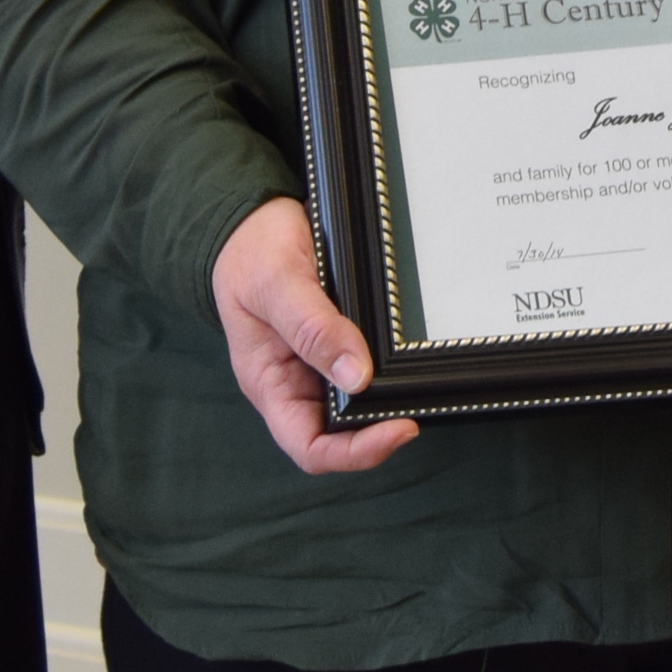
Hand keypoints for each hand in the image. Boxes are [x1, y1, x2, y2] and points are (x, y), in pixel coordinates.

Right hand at [211, 197, 419, 476]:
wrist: (253, 219)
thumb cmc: (250, 253)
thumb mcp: (276, 283)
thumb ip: (312, 328)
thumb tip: (357, 376)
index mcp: (270, 385)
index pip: (311, 447)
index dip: (355, 452)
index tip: (400, 428)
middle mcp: (297, 384)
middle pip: (343, 433)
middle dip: (382, 426)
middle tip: (421, 400)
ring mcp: (320, 364)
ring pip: (361, 401)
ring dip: (390, 397)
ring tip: (422, 379)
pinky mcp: (342, 340)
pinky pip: (369, 365)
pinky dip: (391, 366)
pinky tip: (412, 352)